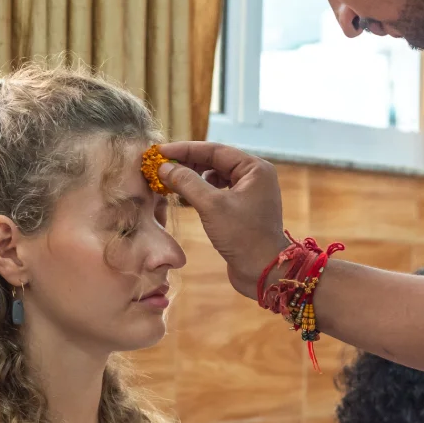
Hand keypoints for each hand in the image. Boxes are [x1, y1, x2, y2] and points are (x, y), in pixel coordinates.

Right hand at [155, 141, 290, 296]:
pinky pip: (219, 193)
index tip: (160, 151)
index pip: (215, 150)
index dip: (185, 150)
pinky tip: (187, 197)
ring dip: (194, 178)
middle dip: (188, 163)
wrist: (263, 273)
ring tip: (171, 180)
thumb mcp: (211, 206)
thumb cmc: (243, 237)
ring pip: (216, 177)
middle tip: (162, 166)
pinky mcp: (243, 210)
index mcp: (255, 169)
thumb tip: (164, 168)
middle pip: (216, 161)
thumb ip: (187, 182)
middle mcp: (256, 177)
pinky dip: (201, 193)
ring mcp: (250, 194)